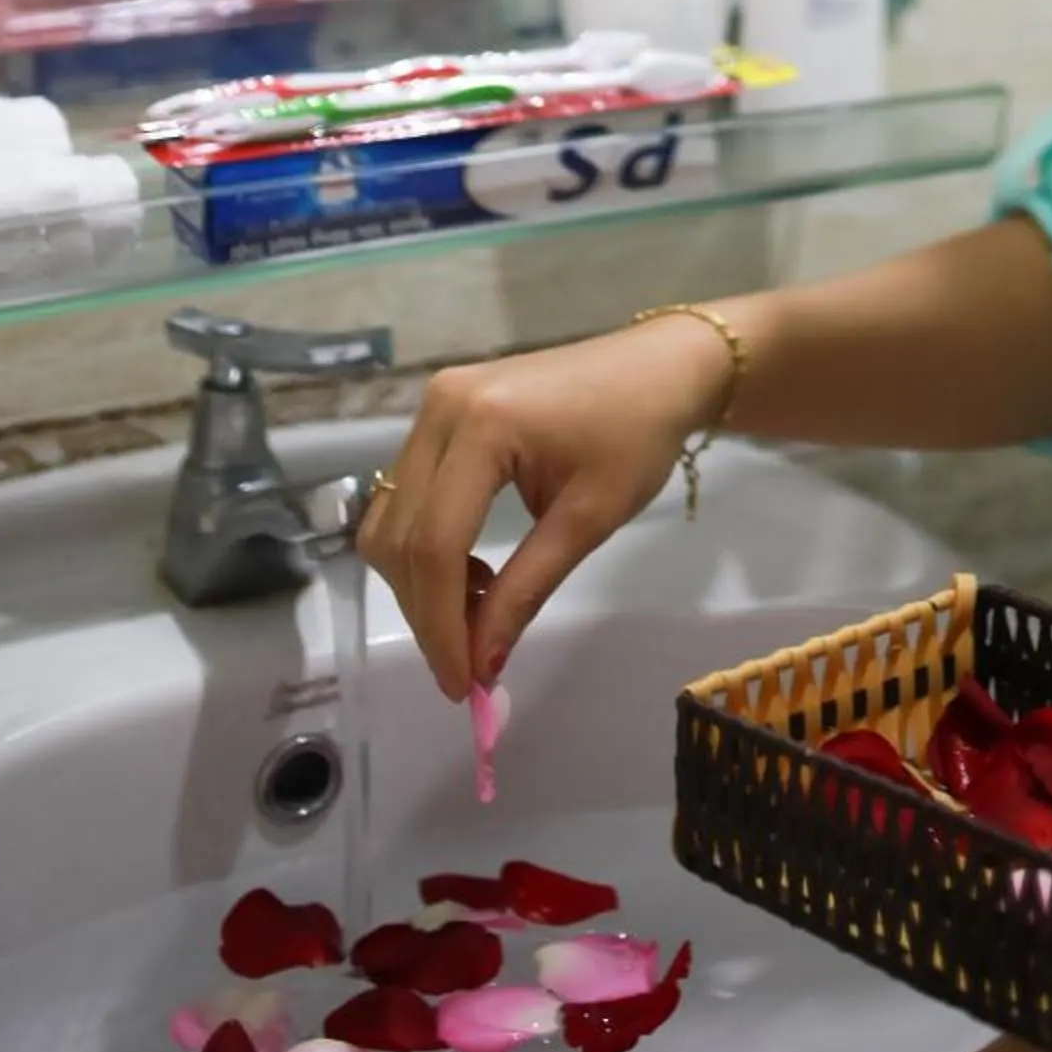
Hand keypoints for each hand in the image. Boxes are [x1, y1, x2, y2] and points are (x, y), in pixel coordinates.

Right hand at [357, 314, 737, 701]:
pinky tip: (473, 571)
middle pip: (402, 535)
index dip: (441, 624)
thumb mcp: (589, 518)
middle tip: (468, 664)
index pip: (436, 543)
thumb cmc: (638, 434)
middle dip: (427, 610)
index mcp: (481, 424)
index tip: (461, 684)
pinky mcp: (440, 411)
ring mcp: (434, 403)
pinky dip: (426, 546)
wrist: (659, 367)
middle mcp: (440, 407)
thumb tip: (481, 665)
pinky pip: (407, 495)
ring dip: (421, 580)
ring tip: (480, 610)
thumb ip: (525, 590)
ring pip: (392, 519)